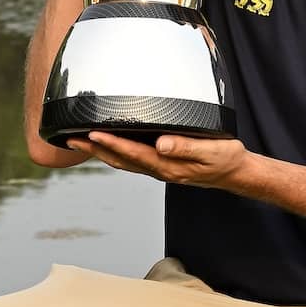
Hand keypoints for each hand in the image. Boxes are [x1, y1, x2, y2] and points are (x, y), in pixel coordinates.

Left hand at [68, 130, 250, 189]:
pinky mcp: (162, 164)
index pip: (133, 153)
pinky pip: (132, 159)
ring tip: (80, 141)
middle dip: (95, 149)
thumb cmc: (225, 158)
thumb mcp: (211, 151)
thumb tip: (160, 144)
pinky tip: (107, 144)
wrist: (235, 172)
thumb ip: (186, 147)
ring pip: (123, 161)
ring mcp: (159, 168)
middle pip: (120, 160)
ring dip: (100, 152)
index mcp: (168, 166)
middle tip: (70, 139)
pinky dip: (115, 152)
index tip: (92, 134)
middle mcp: (159, 169)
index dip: (111, 143)